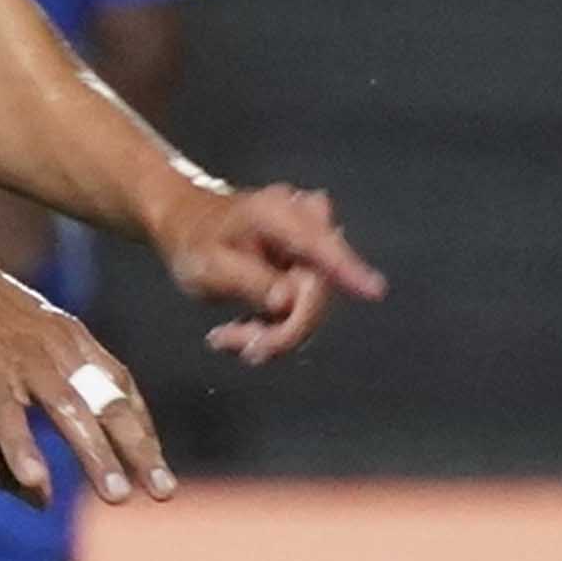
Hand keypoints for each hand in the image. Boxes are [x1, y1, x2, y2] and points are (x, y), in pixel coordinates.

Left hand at [0, 252, 170, 506]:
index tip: (36, 483)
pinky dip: (139, 416)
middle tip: (119, 499)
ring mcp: (57, 346)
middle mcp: (24, 362)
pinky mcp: (78, 335)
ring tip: (161, 487)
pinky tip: (153, 450)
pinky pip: (117, 378)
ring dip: (138, 444)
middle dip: (96, 456)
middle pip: (67, 411)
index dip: (19, 451)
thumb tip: (39, 498)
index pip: (3, 421)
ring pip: (106, 397)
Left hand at [139, 171, 385, 363]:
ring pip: (310, 308)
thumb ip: (248, 280)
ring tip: (226, 338)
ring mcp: (310, 250)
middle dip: (282, 330)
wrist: (187, 226)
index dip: (347, 271)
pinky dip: (272, 329)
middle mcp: (306, 227)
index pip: (320, 247)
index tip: (374, 290)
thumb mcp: (208, 265)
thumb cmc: (194, 240)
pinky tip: (239, 331)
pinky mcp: (307, 272)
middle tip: (234, 344)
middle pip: (316, 291)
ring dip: (272, 335)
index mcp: (281, 216)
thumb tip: (287, 301)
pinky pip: (302, 310)